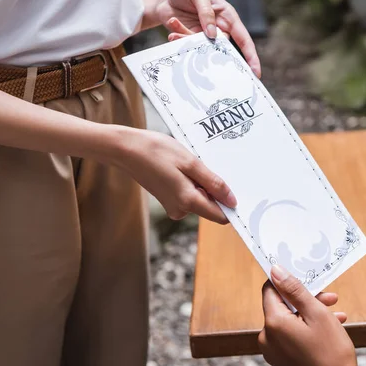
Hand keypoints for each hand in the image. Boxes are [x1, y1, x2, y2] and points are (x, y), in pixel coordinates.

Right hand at [116, 128, 235, 223]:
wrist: (126, 149)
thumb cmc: (157, 151)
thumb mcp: (190, 162)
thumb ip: (212, 183)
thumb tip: (232, 201)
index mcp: (188, 201)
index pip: (220, 216)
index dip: (231, 206)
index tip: (240, 192)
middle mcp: (181, 210)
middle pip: (211, 207)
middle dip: (215, 190)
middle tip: (208, 166)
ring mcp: (173, 206)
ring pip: (200, 199)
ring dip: (203, 183)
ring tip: (192, 163)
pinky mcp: (168, 200)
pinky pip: (190, 194)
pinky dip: (192, 182)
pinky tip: (184, 166)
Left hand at [142, 0, 260, 76]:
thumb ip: (206, 13)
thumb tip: (213, 35)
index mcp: (227, 17)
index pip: (244, 39)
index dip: (251, 56)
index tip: (255, 73)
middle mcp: (219, 29)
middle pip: (223, 50)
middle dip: (213, 55)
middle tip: (204, 58)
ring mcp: (205, 37)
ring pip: (202, 49)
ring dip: (187, 38)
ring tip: (174, 21)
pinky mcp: (191, 41)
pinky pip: (188, 47)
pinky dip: (178, 38)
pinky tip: (172, 25)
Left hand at [259, 265, 358, 365]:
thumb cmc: (331, 353)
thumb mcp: (316, 313)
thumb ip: (294, 290)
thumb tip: (276, 270)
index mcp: (273, 323)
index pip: (270, 290)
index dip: (287, 281)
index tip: (303, 277)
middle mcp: (267, 338)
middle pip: (282, 306)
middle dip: (306, 299)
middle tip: (329, 298)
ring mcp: (274, 351)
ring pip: (290, 320)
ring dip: (310, 314)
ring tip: (334, 314)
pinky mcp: (282, 359)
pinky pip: (291, 335)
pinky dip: (307, 328)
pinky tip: (329, 327)